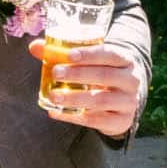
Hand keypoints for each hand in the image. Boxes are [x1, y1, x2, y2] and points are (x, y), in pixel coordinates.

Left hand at [30, 40, 144, 136]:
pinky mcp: (121, 121)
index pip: (110, 54)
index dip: (90, 54)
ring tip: (53, 95)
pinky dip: (74, 117)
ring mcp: (128, 102)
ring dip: (75, 98)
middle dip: (78, 74)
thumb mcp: (90, 64)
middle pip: (105, 76)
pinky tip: (56, 112)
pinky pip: (96, 120)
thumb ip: (63, 54)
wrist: (122, 104)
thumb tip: (34, 46)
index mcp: (125, 60)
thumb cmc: (101, 77)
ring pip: (101, 100)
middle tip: (56, 73)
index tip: (69, 55)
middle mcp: (131, 80)